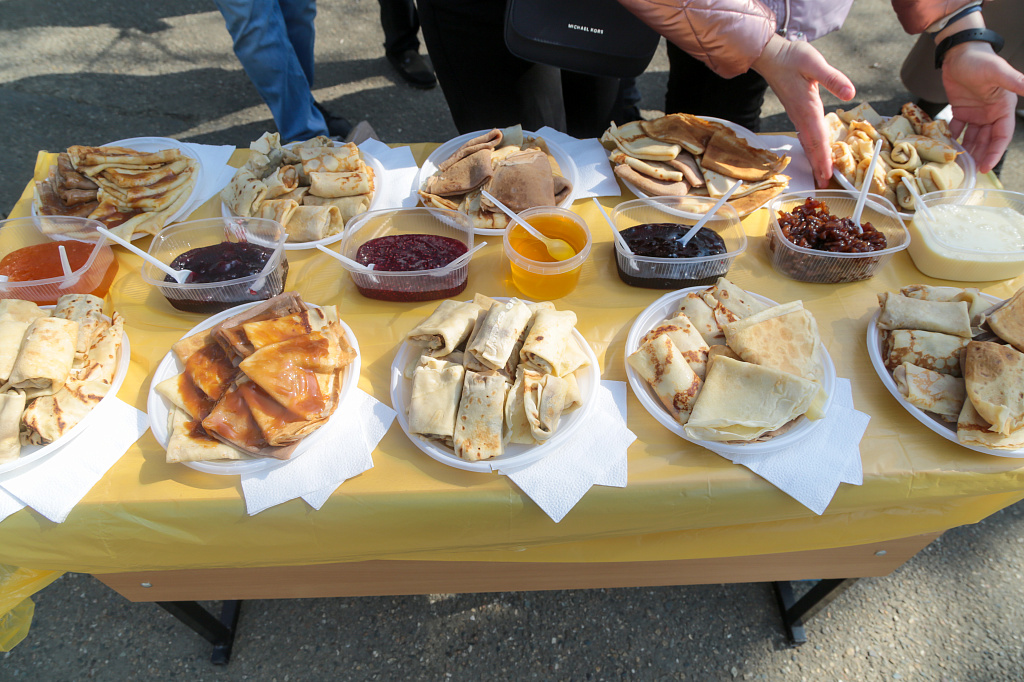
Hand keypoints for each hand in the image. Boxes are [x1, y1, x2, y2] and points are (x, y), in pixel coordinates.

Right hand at [752, 35, 855, 187]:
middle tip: (824, 184)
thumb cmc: (792, 58)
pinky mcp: (797, 112)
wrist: (771, 57)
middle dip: (819, 165)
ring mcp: (797, 115)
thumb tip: (849, 93)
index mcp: (807, 108)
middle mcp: (801, 115)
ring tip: (820, 175)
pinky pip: (805, 135)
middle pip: (812, 146)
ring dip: (814, 159)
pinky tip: (813, 152)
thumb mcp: (814, 64)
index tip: (827, 175)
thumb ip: (832, 78)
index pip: (818, 138)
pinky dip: (810, 147)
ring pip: (808, 142)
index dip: (823, 158)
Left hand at [941, 42, 1023, 173]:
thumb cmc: (980, 60)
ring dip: (966, 150)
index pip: (1002, 135)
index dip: (995, 152)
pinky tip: (945, 149)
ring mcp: (976, 113)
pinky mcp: (961, 110)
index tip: (986, 166)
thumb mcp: (998, 72)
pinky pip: (957, 129)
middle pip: (986, 140)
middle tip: (968, 171)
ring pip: (972, 138)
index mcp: (1003, 107)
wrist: (959, 52)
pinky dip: (952, 138)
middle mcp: (991, 113)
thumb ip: (1015, 82)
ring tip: (956, 165)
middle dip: (979, 156)